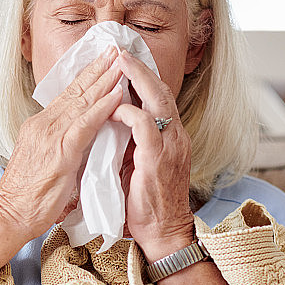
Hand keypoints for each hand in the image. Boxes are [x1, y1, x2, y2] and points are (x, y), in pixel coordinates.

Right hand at [0, 47, 122, 240]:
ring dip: (105, 80)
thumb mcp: (47, 163)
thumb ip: (63, 146)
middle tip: (115, 48)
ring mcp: (50, 136)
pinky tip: (117, 93)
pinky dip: (103, 107)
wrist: (8, 215)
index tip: (103, 61)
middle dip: (98, 68)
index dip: (87, 77)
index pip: (68, 96)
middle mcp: (44, 124)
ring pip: (82, 101)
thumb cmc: (29, 197)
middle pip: (76, 91)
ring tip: (121, 62)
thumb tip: (84, 140)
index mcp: (41, 126)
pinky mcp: (60, 151)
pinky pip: (85, 124)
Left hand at [110, 51, 194, 261]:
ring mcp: (170, 147)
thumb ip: (130, 141)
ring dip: (136, 81)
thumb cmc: (146, 201)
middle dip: (140, 69)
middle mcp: (175, 137)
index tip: (124, 59)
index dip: (143, 77)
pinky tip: (112, 108)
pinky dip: (128, 113)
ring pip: (157, 102)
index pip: (159, 97)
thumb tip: (109, 122)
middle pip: (161, 91)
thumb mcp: (138, 164)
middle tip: (119, 51)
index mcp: (171, 137)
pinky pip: (145, 127)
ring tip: (117, 65)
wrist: (162, 233)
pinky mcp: (158, 160)